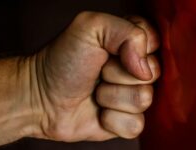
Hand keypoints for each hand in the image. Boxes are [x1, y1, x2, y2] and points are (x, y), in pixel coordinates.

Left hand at [28, 11, 159, 141]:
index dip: (136, 49)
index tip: (109, 51)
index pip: (155, 42)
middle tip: (97, 72)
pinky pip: (135, 124)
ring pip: (144, 100)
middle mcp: (133, 69)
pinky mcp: (124, 120)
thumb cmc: (61, 61)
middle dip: (118, 74)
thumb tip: (145, 69)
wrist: (40, 98)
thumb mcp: (89, 27)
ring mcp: (129, 95)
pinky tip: (97, 111)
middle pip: (153, 73)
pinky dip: (111, 119)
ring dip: (112, 97)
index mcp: (128, 42)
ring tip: (94, 92)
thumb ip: (126, 31)